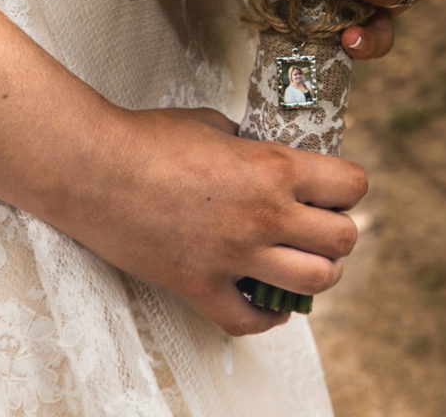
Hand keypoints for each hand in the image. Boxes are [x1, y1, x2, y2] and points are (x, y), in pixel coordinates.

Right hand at [54, 104, 366, 336]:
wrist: (95, 169)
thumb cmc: (150, 138)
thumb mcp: (215, 124)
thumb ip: (251, 145)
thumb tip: (266, 156)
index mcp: (273, 168)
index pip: (350, 185)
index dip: (349, 186)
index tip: (337, 188)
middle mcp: (265, 215)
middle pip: (342, 241)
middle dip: (339, 233)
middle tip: (322, 226)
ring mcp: (234, 256)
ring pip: (312, 284)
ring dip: (316, 274)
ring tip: (303, 261)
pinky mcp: (201, 286)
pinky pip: (250, 321)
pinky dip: (267, 316)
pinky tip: (266, 299)